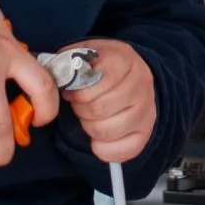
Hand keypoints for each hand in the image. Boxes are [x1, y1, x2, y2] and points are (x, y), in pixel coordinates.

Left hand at [67, 38, 155, 163]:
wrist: (130, 72)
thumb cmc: (100, 66)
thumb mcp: (83, 52)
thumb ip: (67, 62)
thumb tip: (57, 81)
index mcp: (124, 59)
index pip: (96, 81)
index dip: (78, 90)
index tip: (73, 91)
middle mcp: (140, 84)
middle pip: (99, 109)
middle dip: (81, 109)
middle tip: (81, 105)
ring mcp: (147, 109)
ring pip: (107, 131)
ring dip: (90, 127)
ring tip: (90, 117)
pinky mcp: (145, 132)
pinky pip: (120, 151)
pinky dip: (102, 148)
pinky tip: (98, 136)